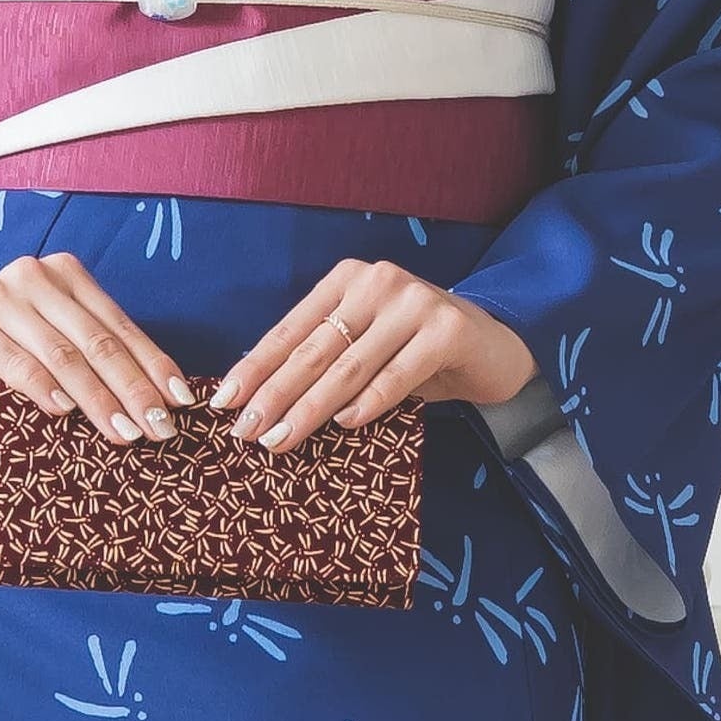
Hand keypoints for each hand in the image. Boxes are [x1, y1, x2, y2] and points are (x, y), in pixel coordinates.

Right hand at [0, 255, 190, 438]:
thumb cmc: (3, 355)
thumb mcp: (53, 351)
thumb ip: (93, 361)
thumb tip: (157, 405)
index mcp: (67, 275)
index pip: (120, 325)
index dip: (154, 364)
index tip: (182, 402)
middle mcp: (35, 274)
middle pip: (97, 340)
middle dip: (134, 388)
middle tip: (160, 429)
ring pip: (62, 354)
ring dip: (97, 398)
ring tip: (124, 433)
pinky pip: (15, 360)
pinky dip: (43, 388)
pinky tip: (64, 413)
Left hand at [211, 258, 536, 449]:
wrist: (494, 348)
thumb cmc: (418, 353)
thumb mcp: (367, 347)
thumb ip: (325, 359)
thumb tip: (258, 400)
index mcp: (348, 280)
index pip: (291, 329)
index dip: (256, 367)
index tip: (225, 403)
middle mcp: (378, 282)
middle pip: (315, 349)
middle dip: (275, 394)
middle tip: (246, 433)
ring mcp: (414, 302)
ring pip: (349, 365)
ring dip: (311, 407)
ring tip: (281, 440)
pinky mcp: (447, 329)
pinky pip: (397, 375)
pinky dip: (369, 403)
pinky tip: (344, 425)